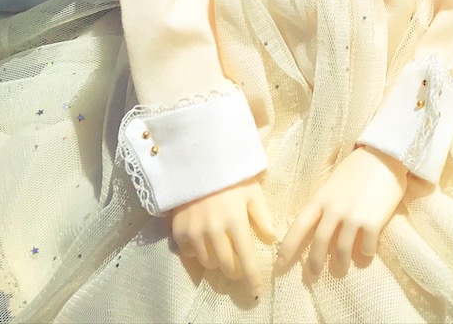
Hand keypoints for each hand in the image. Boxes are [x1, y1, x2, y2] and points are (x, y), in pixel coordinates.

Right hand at [171, 178, 278, 294]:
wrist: (197, 161)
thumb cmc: (229, 176)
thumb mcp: (252, 190)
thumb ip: (262, 216)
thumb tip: (272, 238)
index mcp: (235, 220)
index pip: (246, 257)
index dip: (252, 277)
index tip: (257, 291)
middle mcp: (214, 230)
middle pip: (226, 265)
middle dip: (235, 270)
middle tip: (239, 265)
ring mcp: (194, 232)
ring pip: (208, 263)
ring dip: (217, 261)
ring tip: (222, 248)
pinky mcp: (179, 231)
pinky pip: (190, 254)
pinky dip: (198, 253)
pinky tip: (204, 240)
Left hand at [276, 146, 408, 278]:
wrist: (386, 154)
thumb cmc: (359, 166)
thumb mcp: (334, 181)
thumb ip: (326, 202)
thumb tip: (319, 224)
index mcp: (321, 197)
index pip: (298, 226)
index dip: (287, 247)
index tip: (279, 265)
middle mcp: (334, 209)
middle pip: (318, 243)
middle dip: (314, 264)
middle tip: (313, 275)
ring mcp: (353, 216)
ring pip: (341, 251)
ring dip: (341, 263)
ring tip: (342, 267)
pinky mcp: (372, 221)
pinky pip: (366, 248)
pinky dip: (366, 253)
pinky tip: (367, 250)